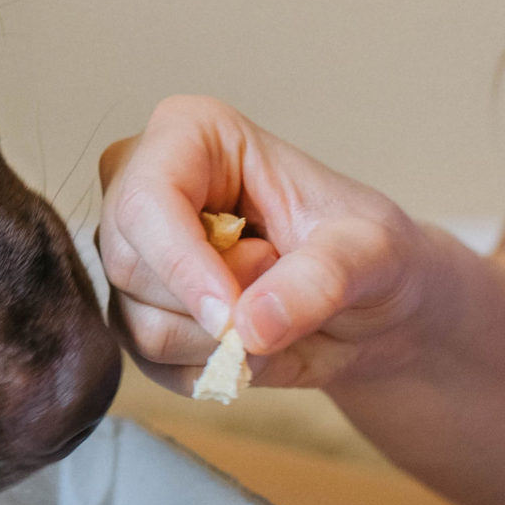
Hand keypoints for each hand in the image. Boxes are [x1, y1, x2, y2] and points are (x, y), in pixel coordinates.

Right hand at [98, 95, 432, 393]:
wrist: (371, 307)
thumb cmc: (368, 252)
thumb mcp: (372, 252)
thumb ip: (320, 278)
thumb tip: (251, 325)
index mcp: (189, 135)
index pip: (145, 200)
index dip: (182, 264)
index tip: (234, 317)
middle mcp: (143, 187)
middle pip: (132, 266)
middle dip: (218, 304)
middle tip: (282, 281)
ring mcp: (132, 253)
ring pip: (141, 326)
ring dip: (223, 343)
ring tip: (272, 305)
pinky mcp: (133, 313)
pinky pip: (152, 365)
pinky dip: (214, 369)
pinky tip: (251, 340)